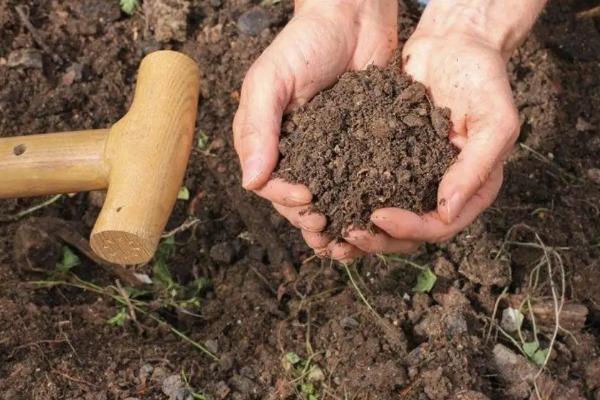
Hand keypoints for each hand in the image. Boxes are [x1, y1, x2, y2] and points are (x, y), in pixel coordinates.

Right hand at [233, 0, 397, 261]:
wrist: (354, 18)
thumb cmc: (306, 43)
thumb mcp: (271, 79)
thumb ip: (258, 127)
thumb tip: (251, 182)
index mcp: (267, 140)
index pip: (269, 183)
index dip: (286, 198)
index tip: (307, 197)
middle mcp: (296, 152)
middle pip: (297, 200)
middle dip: (312, 219)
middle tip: (331, 231)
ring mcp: (329, 153)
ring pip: (328, 199)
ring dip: (337, 223)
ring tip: (351, 241)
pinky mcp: (360, 149)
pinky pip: (358, 184)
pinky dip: (363, 204)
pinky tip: (374, 219)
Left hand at [344, 0, 545, 255]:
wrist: (453, 43)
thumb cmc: (482, 78)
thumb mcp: (494, 121)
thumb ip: (476, 167)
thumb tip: (447, 211)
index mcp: (472, 189)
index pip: (440, 225)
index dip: (409, 227)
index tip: (378, 216)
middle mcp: (443, 190)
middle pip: (410, 232)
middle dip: (379, 238)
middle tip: (346, 234)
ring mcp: (415, 177)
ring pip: (388, 217)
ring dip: (361, 228)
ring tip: (331, 229)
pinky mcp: (391, 161)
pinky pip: (371, 187)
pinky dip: (351, 199)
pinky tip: (327, 201)